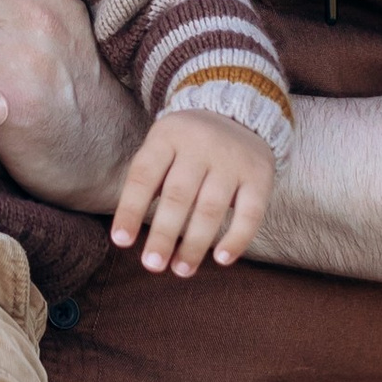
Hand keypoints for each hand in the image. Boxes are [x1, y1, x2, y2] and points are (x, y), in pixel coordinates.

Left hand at [110, 108, 275, 276]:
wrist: (239, 111)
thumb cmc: (189, 143)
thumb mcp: (163, 145)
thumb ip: (149, 180)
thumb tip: (129, 233)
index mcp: (168, 136)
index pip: (144, 176)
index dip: (131, 209)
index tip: (121, 241)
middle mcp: (200, 144)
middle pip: (178, 195)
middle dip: (163, 235)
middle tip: (152, 265)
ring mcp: (232, 159)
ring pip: (211, 208)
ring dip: (195, 245)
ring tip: (181, 270)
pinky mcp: (260, 175)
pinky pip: (250, 213)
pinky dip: (236, 239)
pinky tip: (221, 259)